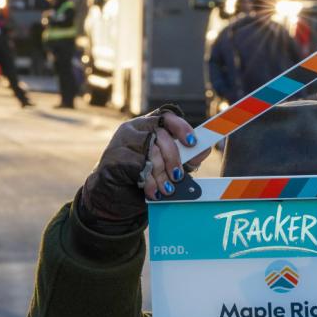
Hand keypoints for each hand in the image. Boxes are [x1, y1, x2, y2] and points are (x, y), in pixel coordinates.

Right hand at [80, 106, 211, 225]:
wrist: (111, 199)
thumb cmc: (140, 180)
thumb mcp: (166, 169)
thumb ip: (183, 159)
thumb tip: (204, 149)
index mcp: (147, 127)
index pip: (166, 117)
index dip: (181, 127)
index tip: (192, 142)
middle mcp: (133, 129)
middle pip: (160, 134)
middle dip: (173, 158)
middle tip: (178, 177)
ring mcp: (121, 141)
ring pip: (149, 150)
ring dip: (160, 173)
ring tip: (165, 189)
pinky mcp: (113, 156)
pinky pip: (137, 165)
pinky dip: (148, 180)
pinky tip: (150, 191)